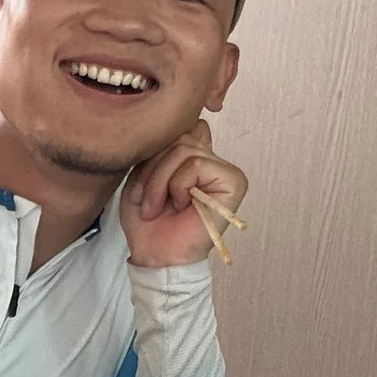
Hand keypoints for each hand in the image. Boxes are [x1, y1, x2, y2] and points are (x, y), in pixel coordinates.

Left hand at [122, 119, 246, 267]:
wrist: (155, 254)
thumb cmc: (148, 220)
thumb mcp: (143, 172)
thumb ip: (161, 146)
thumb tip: (180, 122)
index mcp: (195, 155)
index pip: (180, 124)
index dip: (158, 147)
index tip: (149, 181)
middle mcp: (213, 160)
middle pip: (179, 134)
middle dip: (153, 168)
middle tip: (146, 199)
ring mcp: (225, 171)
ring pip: (184, 149)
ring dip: (160, 181)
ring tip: (157, 206)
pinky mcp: (233, 182)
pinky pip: (195, 164)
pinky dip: (177, 185)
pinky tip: (179, 206)